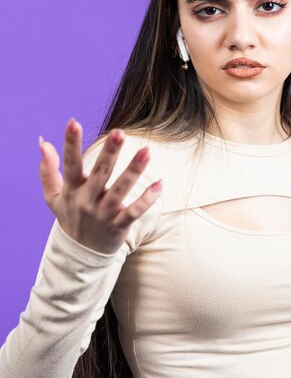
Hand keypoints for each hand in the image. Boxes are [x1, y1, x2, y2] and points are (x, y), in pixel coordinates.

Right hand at [39, 117, 161, 254]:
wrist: (79, 256)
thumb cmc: (70, 218)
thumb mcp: (54, 196)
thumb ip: (48, 170)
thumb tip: (43, 142)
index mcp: (72, 190)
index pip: (70, 164)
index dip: (71, 144)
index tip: (73, 122)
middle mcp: (87, 200)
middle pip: (100, 173)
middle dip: (110, 153)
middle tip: (119, 132)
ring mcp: (104, 213)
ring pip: (120, 190)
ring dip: (133, 170)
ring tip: (146, 151)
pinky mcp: (119, 226)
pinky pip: (134, 212)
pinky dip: (147, 200)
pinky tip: (159, 184)